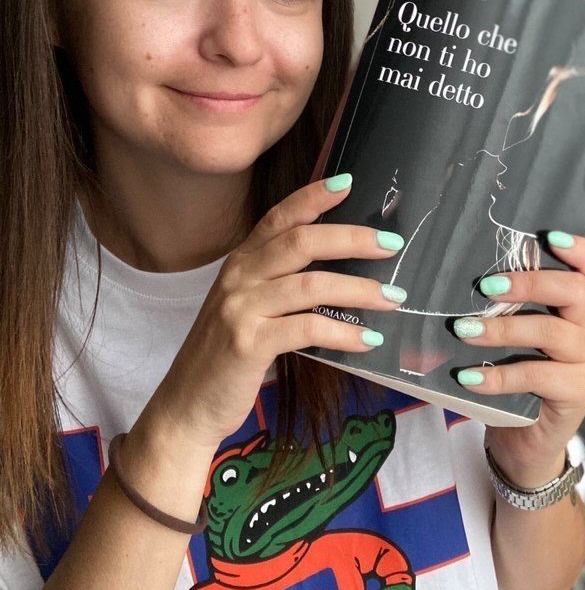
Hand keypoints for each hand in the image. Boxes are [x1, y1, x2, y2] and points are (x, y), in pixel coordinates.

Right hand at [152, 175, 405, 451]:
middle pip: (301, 242)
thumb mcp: (247, 307)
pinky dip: (343, 333)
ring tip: (393, 298)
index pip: (279, 218)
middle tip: (392, 245)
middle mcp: (239, 277)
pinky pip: (307, 328)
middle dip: (352, 239)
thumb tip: (340, 269)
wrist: (187, 405)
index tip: (348, 184)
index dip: (313, 198)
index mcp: (241, 262)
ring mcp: (240, 309)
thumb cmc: (227, 356)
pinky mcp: (248, 343)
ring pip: (310, 284)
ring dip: (358, 289)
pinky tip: (368, 339)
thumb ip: (279, 283)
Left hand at [452, 233, 584, 486]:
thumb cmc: (511, 376)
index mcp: (577, 308)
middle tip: (486, 286)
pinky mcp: (577, 396)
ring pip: (554, 332)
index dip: (581, 249)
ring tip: (463, 330)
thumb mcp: (509, 336)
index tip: (547, 236)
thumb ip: (504, 306)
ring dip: (504, 328)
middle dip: (530, 283)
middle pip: (577, 291)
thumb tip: (456, 275)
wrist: (521, 441)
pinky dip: (499, 375)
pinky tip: (469, 378)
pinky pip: (539, 377)